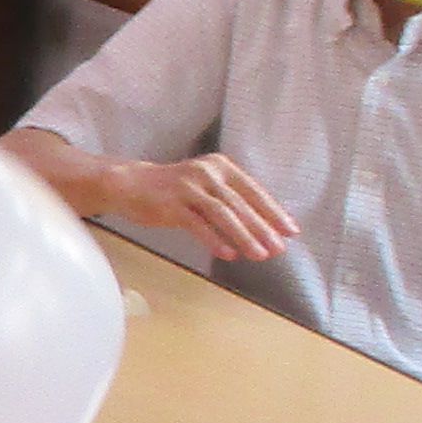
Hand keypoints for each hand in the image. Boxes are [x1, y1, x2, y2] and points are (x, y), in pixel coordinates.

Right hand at [95, 152, 297, 263]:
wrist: (131, 184)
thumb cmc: (174, 190)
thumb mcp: (206, 187)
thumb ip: (230, 200)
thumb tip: (263, 227)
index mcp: (221, 167)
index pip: (254, 191)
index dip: (273, 211)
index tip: (290, 231)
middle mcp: (207, 172)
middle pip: (241, 203)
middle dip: (262, 228)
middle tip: (279, 248)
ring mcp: (188, 187)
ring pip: (222, 213)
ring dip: (243, 235)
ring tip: (259, 255)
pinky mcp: (170, 204)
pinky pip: (196, 223)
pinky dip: (214, 239)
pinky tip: (228, 254)